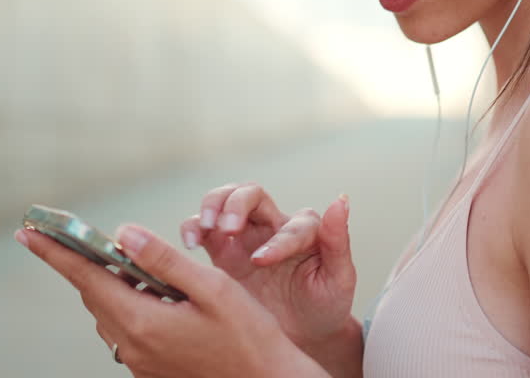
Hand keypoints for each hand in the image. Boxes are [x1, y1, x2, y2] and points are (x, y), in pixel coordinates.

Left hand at [17, 223, 326, 377]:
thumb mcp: (213, 288)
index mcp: (142, 321)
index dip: (54, 251)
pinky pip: (125, 330)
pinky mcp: (149, 369)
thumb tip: (123, 233)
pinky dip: (129, 304)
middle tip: (74, 234)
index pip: (85, 276)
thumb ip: (164, 260)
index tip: (26, 231)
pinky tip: (157, 294)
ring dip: (111, 284)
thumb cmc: (249, 336)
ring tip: (134, 263)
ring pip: (109, 311)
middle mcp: (132, 345)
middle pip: (93, 293)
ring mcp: (139, 361)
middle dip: (84, 262)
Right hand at [180, 184, 356, 353]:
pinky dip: (192, 227)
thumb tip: (341, 199)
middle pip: (250, 194)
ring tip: (206, 227)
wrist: (300, 336)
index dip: (277, 239)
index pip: (290, 224)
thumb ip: (338, 242)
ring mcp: (246, 237)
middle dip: (236, 205)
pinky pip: (203, 228)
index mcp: (305, 230)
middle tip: (227, 227)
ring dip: (213, 206)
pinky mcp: (222, 252)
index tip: (262, 261)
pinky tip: (189, 243)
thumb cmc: (324, 306)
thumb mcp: (339, 279)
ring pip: (224, 200)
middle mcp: (273, 226)